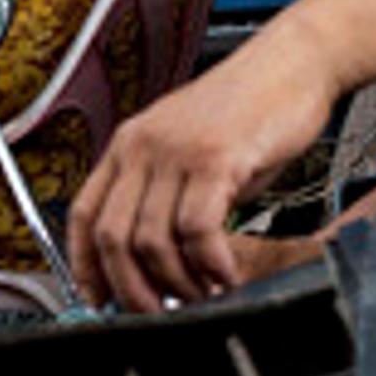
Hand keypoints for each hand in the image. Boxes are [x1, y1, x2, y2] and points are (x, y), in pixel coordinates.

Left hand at [67, 40, 336, 311]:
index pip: (83, 216)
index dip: (85, 266)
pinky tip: (226, 273)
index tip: (99, 300)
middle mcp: (143, 147)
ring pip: (153, 241)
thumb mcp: (190, 152)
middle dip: (132, 289)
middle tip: (160, 312)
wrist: (292, 63)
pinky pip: (198, 229)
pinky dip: (210, 263)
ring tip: (203, 294)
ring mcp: (176, 151)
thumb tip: (158, 261)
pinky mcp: (215, 158)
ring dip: (178, 282)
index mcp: (128, 145)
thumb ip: (167, 197)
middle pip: (113, 238)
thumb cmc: (249, 110)